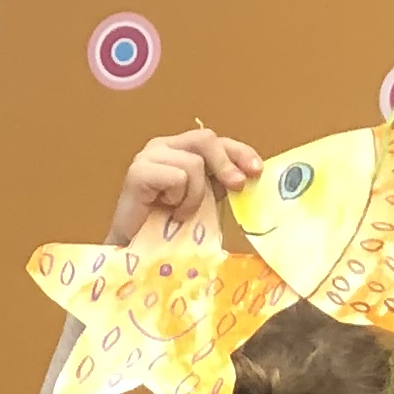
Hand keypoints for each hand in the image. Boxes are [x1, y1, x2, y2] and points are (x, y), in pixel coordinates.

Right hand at [109, 128, 260, 246]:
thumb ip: (221, 182)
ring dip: (195, 196)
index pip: (214, 140)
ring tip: (181, 213)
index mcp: (179, 149)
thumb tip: (250, 174)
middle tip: (235, 186)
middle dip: (225, 165)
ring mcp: (148, 157)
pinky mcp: (138, 172)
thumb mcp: (205, 201)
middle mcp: (163, 147)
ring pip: (194, 163)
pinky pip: (177, 177)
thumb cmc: (169, 230)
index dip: (238, 152)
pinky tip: (167, 211)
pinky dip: (180, 199)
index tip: (256, 170)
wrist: (137, 254)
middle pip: (206, 139)